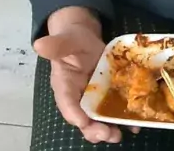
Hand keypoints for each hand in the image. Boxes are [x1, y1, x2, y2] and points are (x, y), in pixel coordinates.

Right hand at [34, 7, 118, 143]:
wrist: (85, 38)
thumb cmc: (72, 40)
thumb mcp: (65, 40)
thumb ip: (55, 45)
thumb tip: (38, 44)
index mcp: (64, 85)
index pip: (66, 103)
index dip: (74, 114)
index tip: (83, 122)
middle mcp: (78, 97)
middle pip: (83, 119)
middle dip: (94, 130)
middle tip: (107, 134)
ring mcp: (94, 99)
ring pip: (99, 120)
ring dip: (109, 130)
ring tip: (119, 133)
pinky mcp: (108, 96)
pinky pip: (114, 111)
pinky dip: (124, 120)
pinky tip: (134, 124)